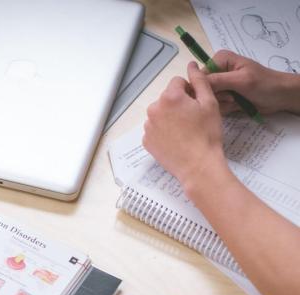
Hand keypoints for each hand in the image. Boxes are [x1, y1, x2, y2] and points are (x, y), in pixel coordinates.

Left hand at [143, 62, 226, 189]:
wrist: (198, 166)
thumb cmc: (207, 135)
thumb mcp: (209, 103)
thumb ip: (199, 80)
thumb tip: (191, 65)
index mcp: (169, 97)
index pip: (177, 83)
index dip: (189, 91)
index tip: (196, 104)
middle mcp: (154, 110)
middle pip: (167, 98)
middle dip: (178, 104)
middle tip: (192, 119)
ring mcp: (148, 127)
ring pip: (160, 114)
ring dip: (170, 117)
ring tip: (184, 131)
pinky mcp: (146, 141)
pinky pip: (154, 129)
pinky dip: (163, 131)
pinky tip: (176, 140)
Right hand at [207, 50, 299, 114]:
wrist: (279, 96)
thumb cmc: (263, 84)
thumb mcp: (240, 80)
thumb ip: (217, 80)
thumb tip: (194, 82)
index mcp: (220, 60)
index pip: (199, 77)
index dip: (205, 88)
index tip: (221, 92)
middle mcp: (217, 72)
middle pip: (202, 90)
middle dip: (217, 97)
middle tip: (232, 97)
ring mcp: (220, 86)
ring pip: (208, 100)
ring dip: (223, 104)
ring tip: (237, 100)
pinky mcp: (224, 97)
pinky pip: (215, 106)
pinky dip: (226, 108)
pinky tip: (237, 105)